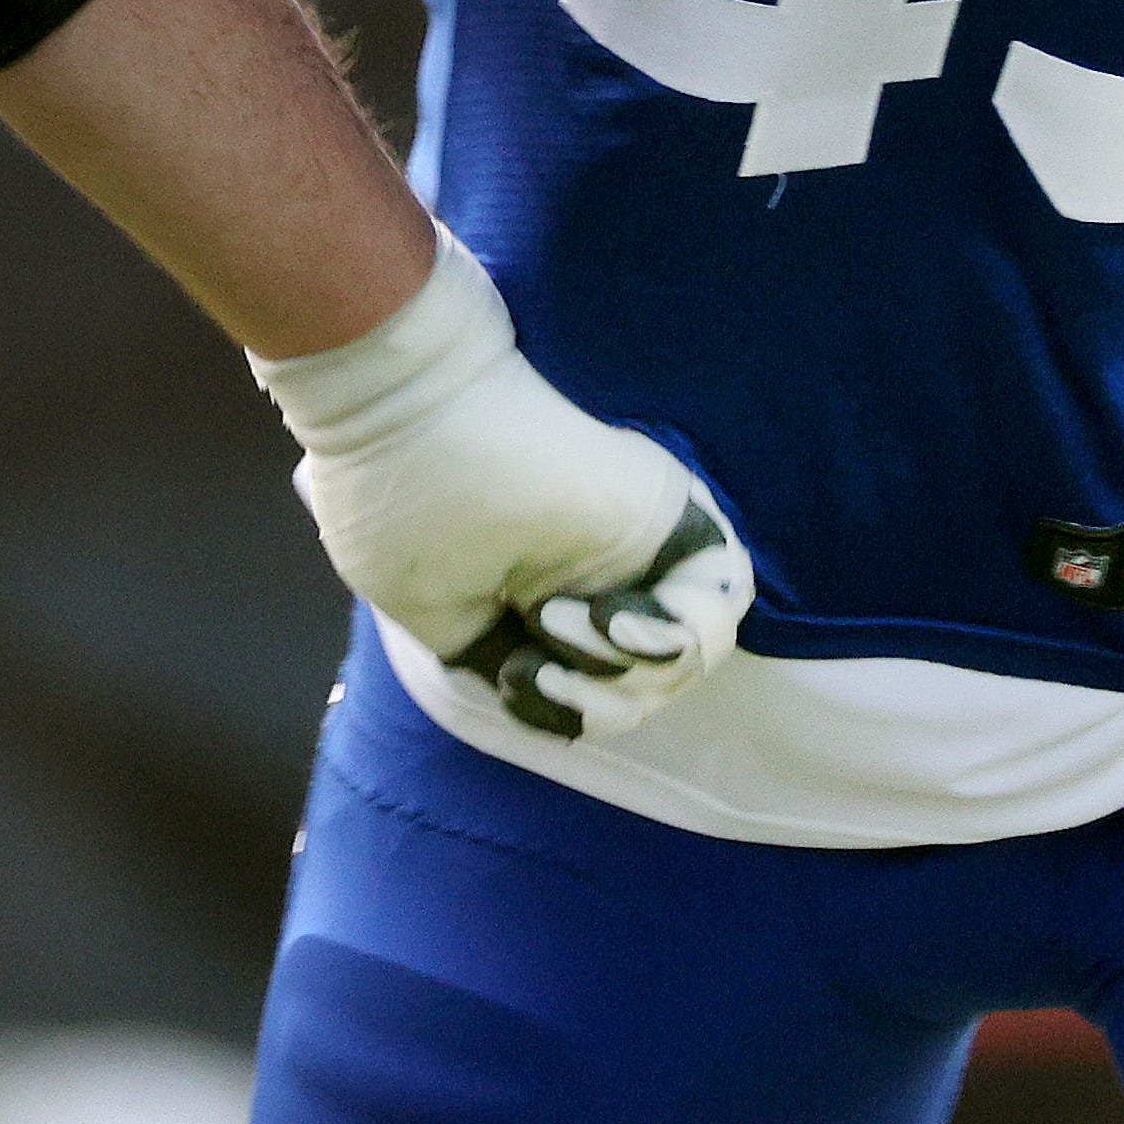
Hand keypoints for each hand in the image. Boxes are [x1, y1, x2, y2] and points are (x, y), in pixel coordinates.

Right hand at [258, 235, 758, 741]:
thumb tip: (559, 711)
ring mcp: (643, 541)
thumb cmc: (401, 507)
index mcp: (554, 590)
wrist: (403, 412)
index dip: (575, 710)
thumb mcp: (454, 624)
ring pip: (693, 655)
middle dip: (600, 705)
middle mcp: (608, 568)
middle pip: (653, 682)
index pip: (608, 685)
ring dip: (623, 674)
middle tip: (535, 658)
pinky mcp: (670, 509)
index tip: (518, 678)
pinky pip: (722, 596)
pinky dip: (673, 636)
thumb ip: (513, 667)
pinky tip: (611, 618)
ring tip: (554, 619)